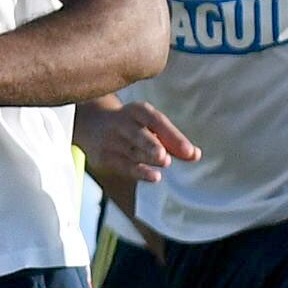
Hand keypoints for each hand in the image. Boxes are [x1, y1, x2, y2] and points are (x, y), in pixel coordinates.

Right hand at [75, 99, 197, 196]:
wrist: (92, 124)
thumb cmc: (133, 126)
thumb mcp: (150, 125)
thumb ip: (172, 141)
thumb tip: (195, 155)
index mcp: (137, 111)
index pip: (156, 121)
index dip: (173, 136)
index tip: (190, 152)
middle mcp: (122, 123)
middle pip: (139, 135)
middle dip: (151, 145)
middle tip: (164, 156)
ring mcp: (111, 140)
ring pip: (132, 152)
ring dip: (148, 158)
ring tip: (165, 162)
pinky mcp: (104, 156)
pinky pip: (124, 165)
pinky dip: (139, 172)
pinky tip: (154, 176)